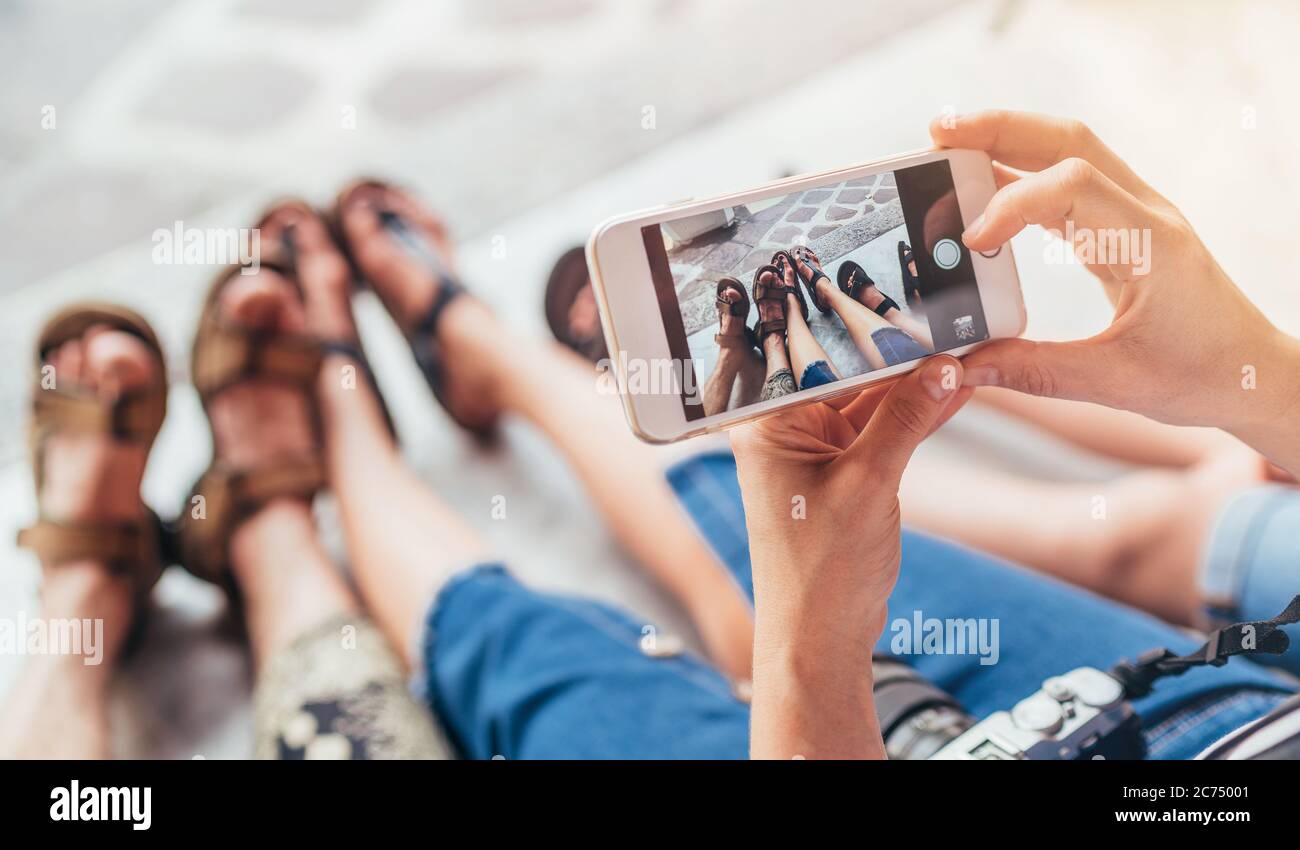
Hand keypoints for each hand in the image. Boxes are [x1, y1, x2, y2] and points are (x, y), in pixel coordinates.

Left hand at [731, 356, 968, 757]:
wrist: (820, 637)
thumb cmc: (821, 571)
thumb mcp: (869, 485)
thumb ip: (906, 421)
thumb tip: (945, 367)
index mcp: (766, 424)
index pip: (816, 359)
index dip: (863, 329)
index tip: (909, 302)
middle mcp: (784, 431)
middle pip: (846, 375)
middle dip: (896, 351)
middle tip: (946, 316)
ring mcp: (815, 452)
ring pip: (871, 401)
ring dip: (914, 382)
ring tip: (963, 343)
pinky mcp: (843, 472)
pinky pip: (883, 430)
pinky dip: (916, 415)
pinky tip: (956, 388)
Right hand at [932, 111, 1299, 468]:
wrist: (1252, 374)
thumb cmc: (1199, 377)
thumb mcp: (1111, 384)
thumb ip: (1030, 371)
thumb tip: (960, 366)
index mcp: (1147, 243)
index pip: (1069, 186)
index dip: (1009, 204)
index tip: (970, 242)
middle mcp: (1144, 213)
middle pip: (1067, 140)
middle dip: (999, 129)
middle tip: (939, 134)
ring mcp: (1136, 213)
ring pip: (1069, 150)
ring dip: (1009, 142)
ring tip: (950, 150)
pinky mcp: (1125, 226)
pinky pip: (1070, 182)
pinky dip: (1024, 176)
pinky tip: (986, 190)